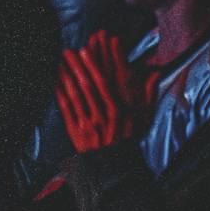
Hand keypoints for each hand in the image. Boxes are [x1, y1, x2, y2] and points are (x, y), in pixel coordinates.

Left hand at [56, 30, 151, 153]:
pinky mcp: (75, 129)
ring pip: (75, 94)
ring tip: (60, 59)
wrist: (112, 163)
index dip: (98, 63)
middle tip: (71, 49)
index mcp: (120, 109)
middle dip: (79, 65)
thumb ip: (149, 94)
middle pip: (89, 85)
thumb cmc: (128, 137)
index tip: (91, 48)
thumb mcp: (144, 117)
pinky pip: (65, 108)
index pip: (108, 81)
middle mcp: (103, 114)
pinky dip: (59, 92)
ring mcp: (88, 122)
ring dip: (66, 75)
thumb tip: (155, 72)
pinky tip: (54, 78)